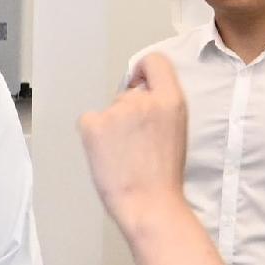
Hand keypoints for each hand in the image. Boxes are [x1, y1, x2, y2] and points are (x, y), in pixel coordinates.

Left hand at [79, 49, 195, 228]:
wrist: (149, 203)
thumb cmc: (163, 176)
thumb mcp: (176, 130)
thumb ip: (160, 107)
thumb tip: (138, 94)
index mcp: (171, 100)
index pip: (155, 61)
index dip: (143, 70)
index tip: (138, 82)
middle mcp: (143, 100)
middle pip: (126, 92)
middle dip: (126, 112)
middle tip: (134, 143)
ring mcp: (116, 111)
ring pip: (107, 110)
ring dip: (110, 126)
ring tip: (123, 154)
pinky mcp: (93, 124)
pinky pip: (88, 121)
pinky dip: (92, 135)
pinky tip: (106, 155)